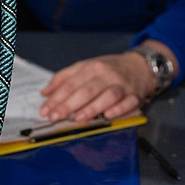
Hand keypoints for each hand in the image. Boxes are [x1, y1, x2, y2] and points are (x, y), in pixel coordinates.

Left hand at [38, 51, 156, 122]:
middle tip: (56, 117)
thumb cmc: (109, 69)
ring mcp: (121, 85)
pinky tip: (107, 116)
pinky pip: (127, 103)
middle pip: (86, 90)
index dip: (57, 97)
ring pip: (106, 96)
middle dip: (69, 104)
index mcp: (92, 67)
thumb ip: (64, 78)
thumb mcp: (86, 67)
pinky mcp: (135, 96)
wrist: (140, 66)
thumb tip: (45, 92)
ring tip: (78, 118)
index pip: (71, 83)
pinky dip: (117, 110)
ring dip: (92, 108)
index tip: (45, 110)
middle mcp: (106, 75)